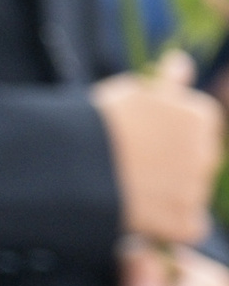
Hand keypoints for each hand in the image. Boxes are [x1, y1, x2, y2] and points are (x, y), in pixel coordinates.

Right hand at [94, 51, 224, 247]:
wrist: (77, 163)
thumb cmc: (101, 121)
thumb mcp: (133, 92)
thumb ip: (167, 81)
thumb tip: (183, 60)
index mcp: (200, 116)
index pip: (199, 123)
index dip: (170, 129)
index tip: (145, 132)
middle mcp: (208, 153)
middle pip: (200, 159)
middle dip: (175, 160)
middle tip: (136, 161)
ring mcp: (198, 190)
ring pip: (191, 191)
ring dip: (170, 190)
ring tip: (131, 184)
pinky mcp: (186, 222)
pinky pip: (188, 225)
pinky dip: (170, 222)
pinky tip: (142, 210)